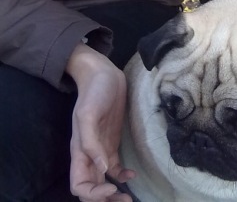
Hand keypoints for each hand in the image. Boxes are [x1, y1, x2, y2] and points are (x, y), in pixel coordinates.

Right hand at [66, 43, 135, 201]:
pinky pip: (114, 167)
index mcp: (79, 151)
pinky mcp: (111, 142)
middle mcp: (89, 154)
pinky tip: (132, 175)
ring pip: (103, 181)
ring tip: (129, 199)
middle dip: (106, 200)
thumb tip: (101, 170)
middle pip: (92, 188)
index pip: (79, 185)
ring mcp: (101, 149)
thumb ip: (91, 143)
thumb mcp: (87, 114)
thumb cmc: (93, 91)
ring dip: (114, 193)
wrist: (102, 73)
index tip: (112, 188)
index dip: (93, 194)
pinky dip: (122, 176)